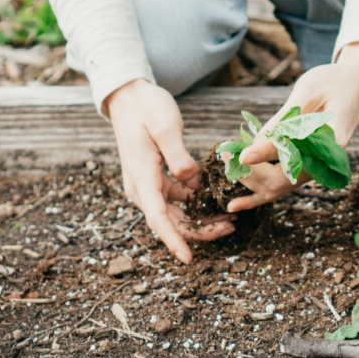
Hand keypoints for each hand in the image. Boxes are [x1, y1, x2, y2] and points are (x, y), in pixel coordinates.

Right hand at [107, 79, 234, 262]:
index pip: (158, 218)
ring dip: (200, 220)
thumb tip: (193, 184)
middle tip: (230, 227)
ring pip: (174, 214)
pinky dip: (195, 205)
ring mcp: (147, 185)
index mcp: (142, 177)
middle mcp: (141, 187)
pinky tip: (214, 201)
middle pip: (169, 222)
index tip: (188, 259)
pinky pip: (175, 201)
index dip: (174, 240)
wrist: (128, 98)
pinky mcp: (155, 180)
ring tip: (229, 218)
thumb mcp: (165, 127)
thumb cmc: (146, 109)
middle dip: (199, 231)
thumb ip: (179, 157)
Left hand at [228, 41, 358, 211]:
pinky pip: (280, 188)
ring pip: (277, 188)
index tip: (240, 154)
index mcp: (331, 143)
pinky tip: (234, 205)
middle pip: (281, 181)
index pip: (294, 157)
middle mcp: (323, 163)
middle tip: (225, 152)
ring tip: (225, 163)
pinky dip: (256, 197)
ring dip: (249, 181)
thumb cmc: (334, 81)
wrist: (357, 85)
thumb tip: (254, 145)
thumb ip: (283, 120)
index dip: (264, 156)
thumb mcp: (309, 92)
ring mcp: (314, 169)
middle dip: (250, 172)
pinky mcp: (304, 168)